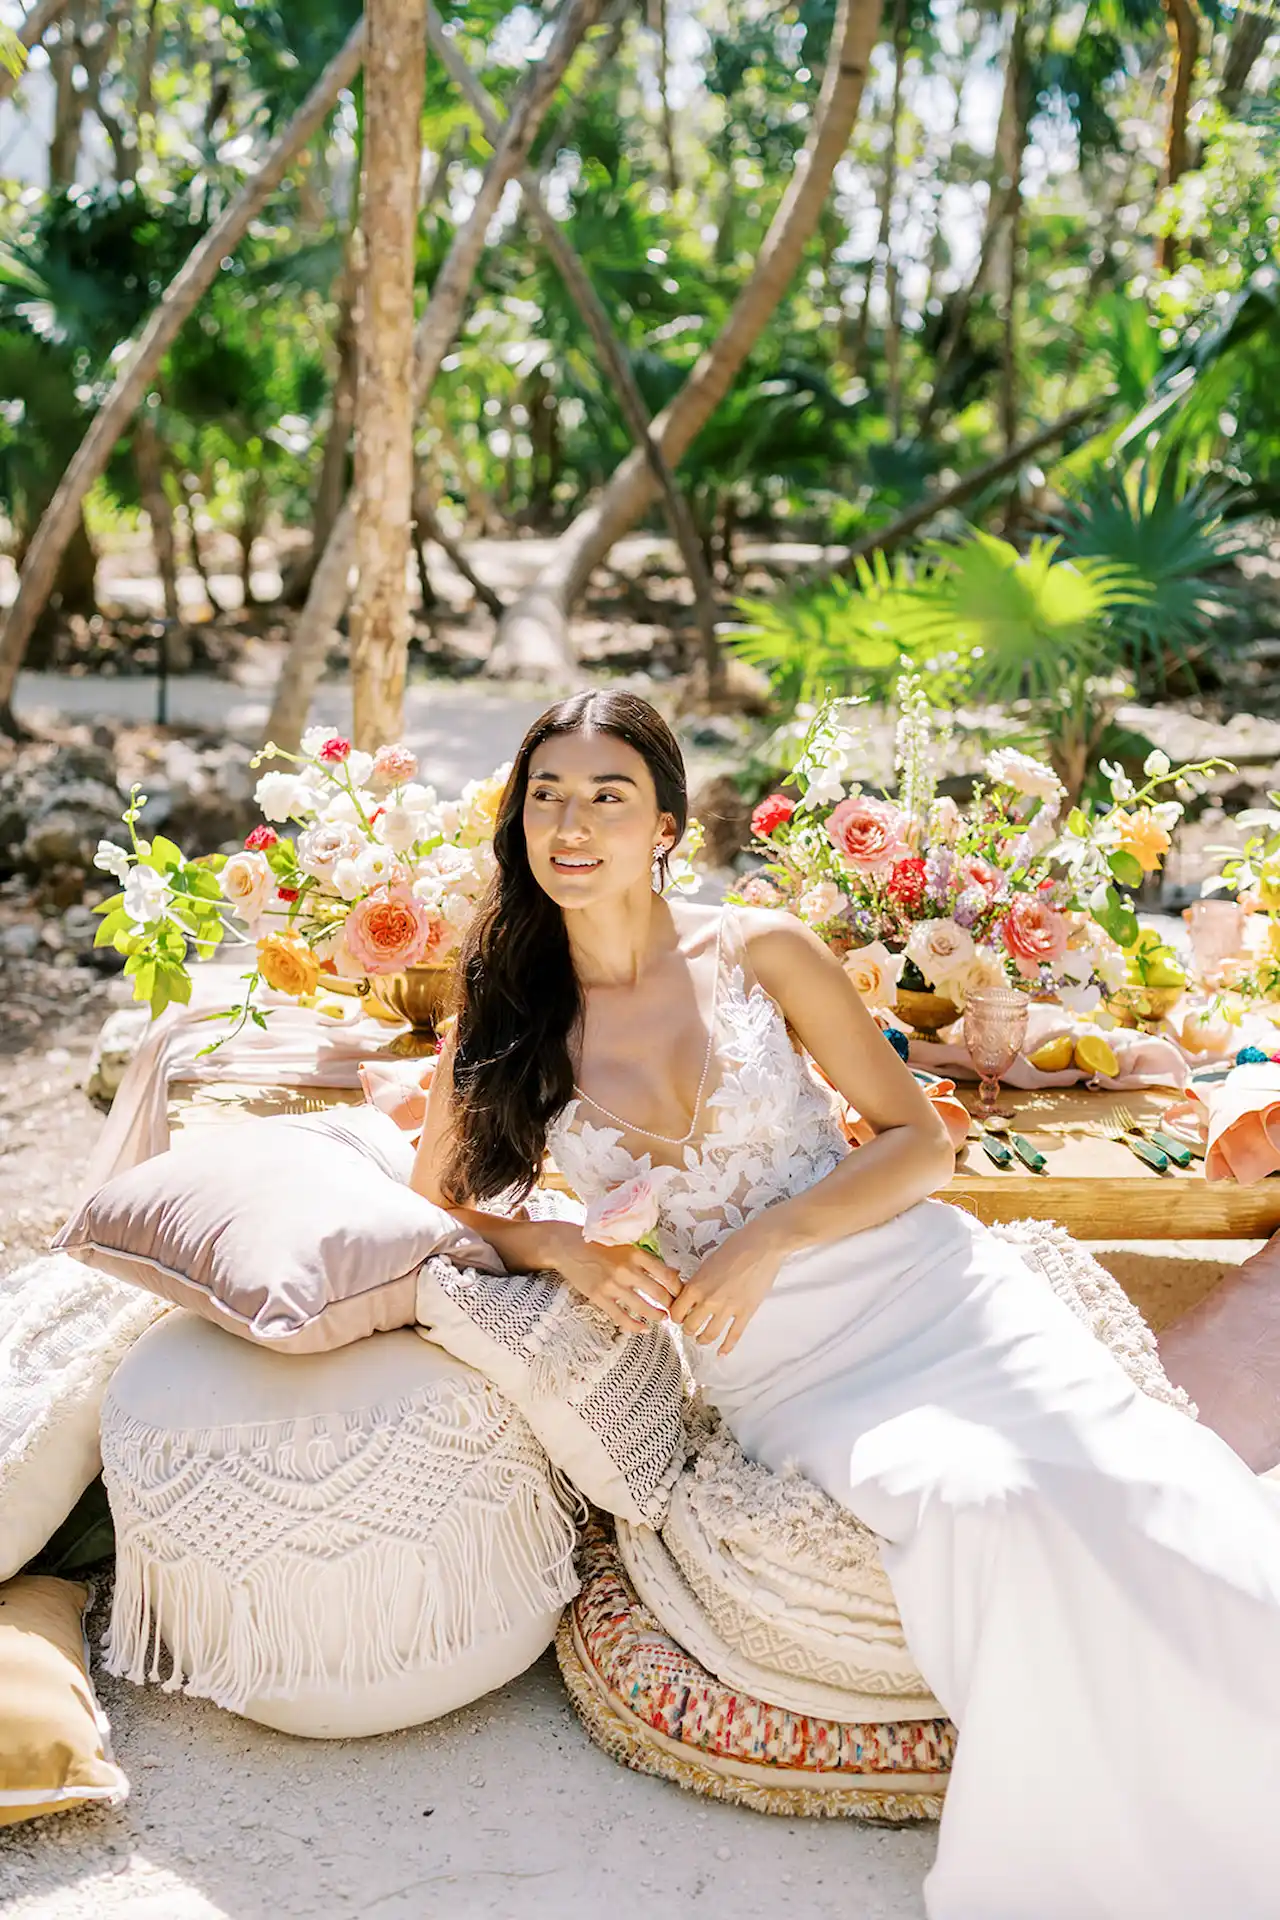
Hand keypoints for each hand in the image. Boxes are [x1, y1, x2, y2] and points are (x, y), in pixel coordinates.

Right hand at [538, 1222, 680, 1334]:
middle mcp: (627, 1269)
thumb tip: (674, 1273)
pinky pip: (621, 1317)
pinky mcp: (599, 1297)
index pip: (667, 1275)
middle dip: (671, 1305)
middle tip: (676, 1310)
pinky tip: (643, 1328)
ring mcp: (612, 1285)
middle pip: (659, 1293)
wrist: (568, 1246)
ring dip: (657, 1316)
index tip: (682, 1295)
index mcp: (636, 1254)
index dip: (679, 1288)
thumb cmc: (599, 1244)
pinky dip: (635, 1326)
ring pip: (643, 1308)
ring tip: (663, 1319)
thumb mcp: (626, 1245)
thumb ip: (647, 1259)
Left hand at [668, 1227, 783, 1355]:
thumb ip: (698, 1281)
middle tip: (691, 1327)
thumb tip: (692, 1293)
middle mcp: (709, 1300)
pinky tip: (722, 1352)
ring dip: (703, 1340)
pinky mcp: (746, 1312)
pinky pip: (733, 1336)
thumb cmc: (735, 1246)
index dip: (676, 1316)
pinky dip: (726, 1347)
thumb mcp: (708, 1261)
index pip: (677, 1311)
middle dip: (688, 1329)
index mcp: (696, 1285)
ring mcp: (728, 1308)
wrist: (762, 1245)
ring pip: (709, 1335)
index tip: (679, 1316)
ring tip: (702, 1339)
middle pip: (690, 1326)